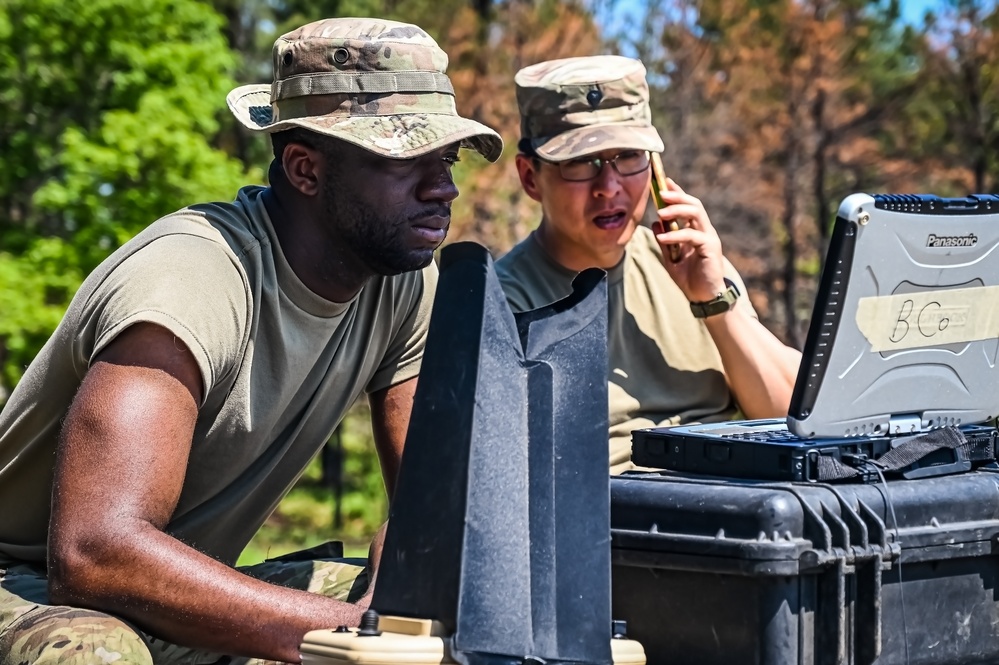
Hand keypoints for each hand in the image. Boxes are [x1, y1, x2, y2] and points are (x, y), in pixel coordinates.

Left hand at [651, 178, 727, 302]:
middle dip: (677, 196)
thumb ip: (664, 241)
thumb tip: (655, 222)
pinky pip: (692, 236)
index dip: (677, 192)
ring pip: (696, 214)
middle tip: (660, 192)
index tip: (664, 181)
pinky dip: (676, 235)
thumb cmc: (690, 279)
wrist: (704, 297)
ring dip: (677, 210)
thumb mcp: (671, 258)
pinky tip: (663, 236)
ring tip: (659, 212)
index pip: (688, 206)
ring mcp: (709, 237)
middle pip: (694, 204)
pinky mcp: (710, 247)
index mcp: (696, 230)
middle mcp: (704, 230)